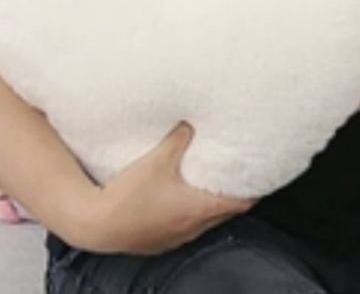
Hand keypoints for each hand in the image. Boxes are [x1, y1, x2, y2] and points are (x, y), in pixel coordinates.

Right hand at [76, 123, 255, 254]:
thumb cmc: (129, 194)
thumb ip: (179, 137)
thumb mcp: (157, 158)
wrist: (97, 225)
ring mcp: (176, 237)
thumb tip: (192, 120)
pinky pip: (187, 227)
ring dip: (213, 204)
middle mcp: (192, 227)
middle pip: (224, 212)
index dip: (253, 189)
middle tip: (241, 173)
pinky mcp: (161, 241)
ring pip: (206, 221)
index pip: (239, 203)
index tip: (261, 174)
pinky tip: (184, 200)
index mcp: (198, 208)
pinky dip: (194, 213)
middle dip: (234, 194)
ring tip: (215, 183)